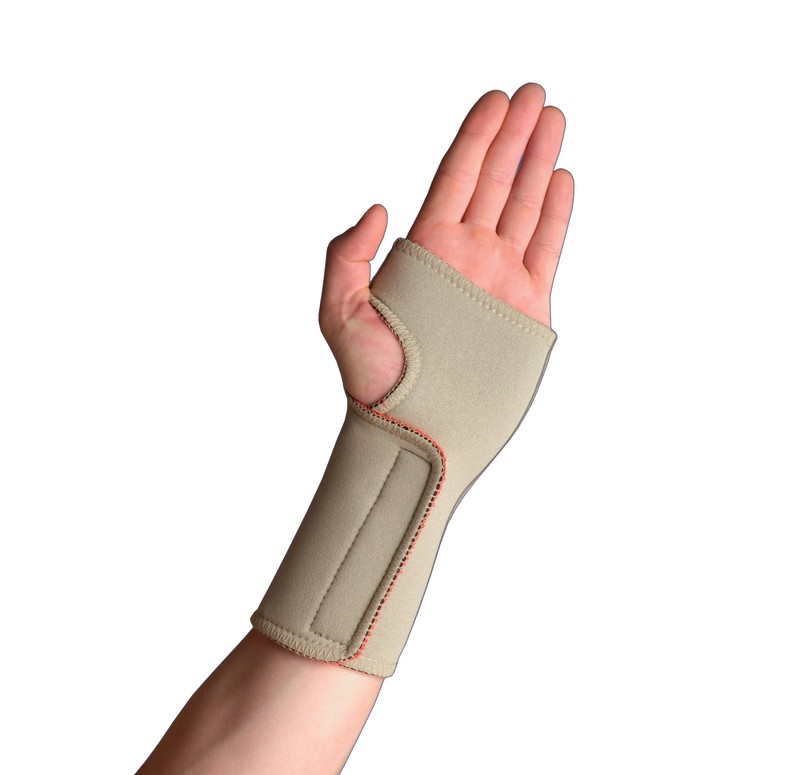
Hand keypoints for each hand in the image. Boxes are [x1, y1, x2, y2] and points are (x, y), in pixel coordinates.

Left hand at [319, 83, 573, 405]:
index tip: (495, 99)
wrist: (414, 431)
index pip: (455, 177)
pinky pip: (546, 249)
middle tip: (534, 92)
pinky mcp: (527, 307)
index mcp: (426, 250)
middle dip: (514, 133)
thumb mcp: (338, 315)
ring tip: (553, 119)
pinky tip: (560, 179)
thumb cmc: (373, 381)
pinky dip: (556, 214)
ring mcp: (499, 279)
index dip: (476, 135)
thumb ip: (346, 256)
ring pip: (525, 205)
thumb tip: (378, 208)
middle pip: (495, 180)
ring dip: (539, 160)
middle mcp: (465, 256)